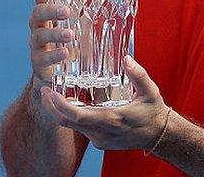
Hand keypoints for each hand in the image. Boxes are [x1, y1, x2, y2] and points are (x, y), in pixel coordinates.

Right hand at [28, 0, 73, 88]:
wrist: (53, 80)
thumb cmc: (68, 49)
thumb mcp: (77, 29)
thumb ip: (86, 14)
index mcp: (47, 17)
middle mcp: (38, 29)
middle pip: (37, 14)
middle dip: (51, 10)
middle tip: (67, 11)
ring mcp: (37, 47)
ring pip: (40, 36)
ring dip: (55, 34)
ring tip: (70, 35)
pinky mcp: (39, 65)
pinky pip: (44, 59)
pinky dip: (54, 56)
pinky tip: (65, 54)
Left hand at [40, 55, 170, 151]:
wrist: (159, 136)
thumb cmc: (153, 111)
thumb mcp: (150, 91)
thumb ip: (138, 75)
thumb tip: (126, 59)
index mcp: (112, 119)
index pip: (77, 116)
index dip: (59, 105)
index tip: (48, 92)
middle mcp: (102, 133)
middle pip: (67, 122)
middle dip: (52, 107)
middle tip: (44, 90)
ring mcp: (100, 140)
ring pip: (72, 127)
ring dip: (61, 112)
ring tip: (53, 94)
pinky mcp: (100, 143)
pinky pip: (80, 130)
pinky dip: (72, 118)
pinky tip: (71, 104)